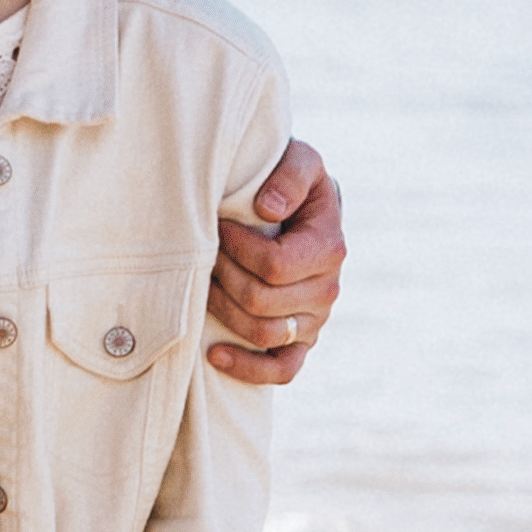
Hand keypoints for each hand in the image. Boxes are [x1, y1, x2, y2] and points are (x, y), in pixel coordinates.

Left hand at [204, 136, 342, 386]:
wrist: (301, 208)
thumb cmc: (292, 184)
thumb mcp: (300, 161)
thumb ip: (289, 176)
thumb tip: (267, 210)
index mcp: (329, 248)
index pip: (274, 266)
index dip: (236, 250)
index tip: (216, 227)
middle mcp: (327, 290)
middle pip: (262, 301)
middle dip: (223, 277)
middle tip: (202, 254)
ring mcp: (315, 320)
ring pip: (264, 334)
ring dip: (223, 311)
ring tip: (203, 285)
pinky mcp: (302, 343)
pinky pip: (282, 371)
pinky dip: (247, 368)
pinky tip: (215, 353)